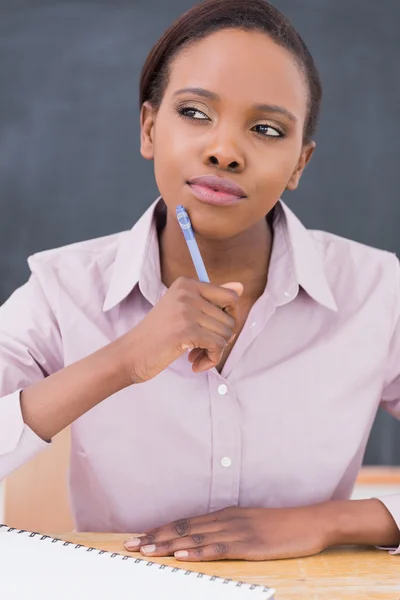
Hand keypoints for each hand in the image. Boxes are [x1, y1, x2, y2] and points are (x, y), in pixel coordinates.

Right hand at [120, 277, 242, 382]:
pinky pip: (217, 347)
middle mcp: (187, 292)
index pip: (230, 297)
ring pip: (225, 334)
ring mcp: (186, 311)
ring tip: (195, 355)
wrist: (130, 354)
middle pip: (230, 319)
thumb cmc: (157, 336)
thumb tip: (241, 287)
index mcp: (186, 283)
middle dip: (220, 339)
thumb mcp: (183, 311)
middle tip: (201, 347)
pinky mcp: (186, 331)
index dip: (229, 319)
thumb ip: (212, 299)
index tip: (214, 331)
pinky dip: (211, 360)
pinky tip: (196, 365)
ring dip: (214, 351)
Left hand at [124, 505, 332, 560]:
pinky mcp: (249, 544)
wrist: (310, 521)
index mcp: (225, 514)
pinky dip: (197, 552)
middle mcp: (226, 519)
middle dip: (155, 537)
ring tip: (146, 551)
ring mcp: (236, 531)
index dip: (161, 529)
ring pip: (194, 538)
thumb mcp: (250, 523)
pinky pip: (218, 548)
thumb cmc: (281, 526)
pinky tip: (181, 555)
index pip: (185, 522)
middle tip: (130, 544)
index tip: (140, 536)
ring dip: (167, 545)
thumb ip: (228, 529)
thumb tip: (206, 538)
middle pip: (183, 528)